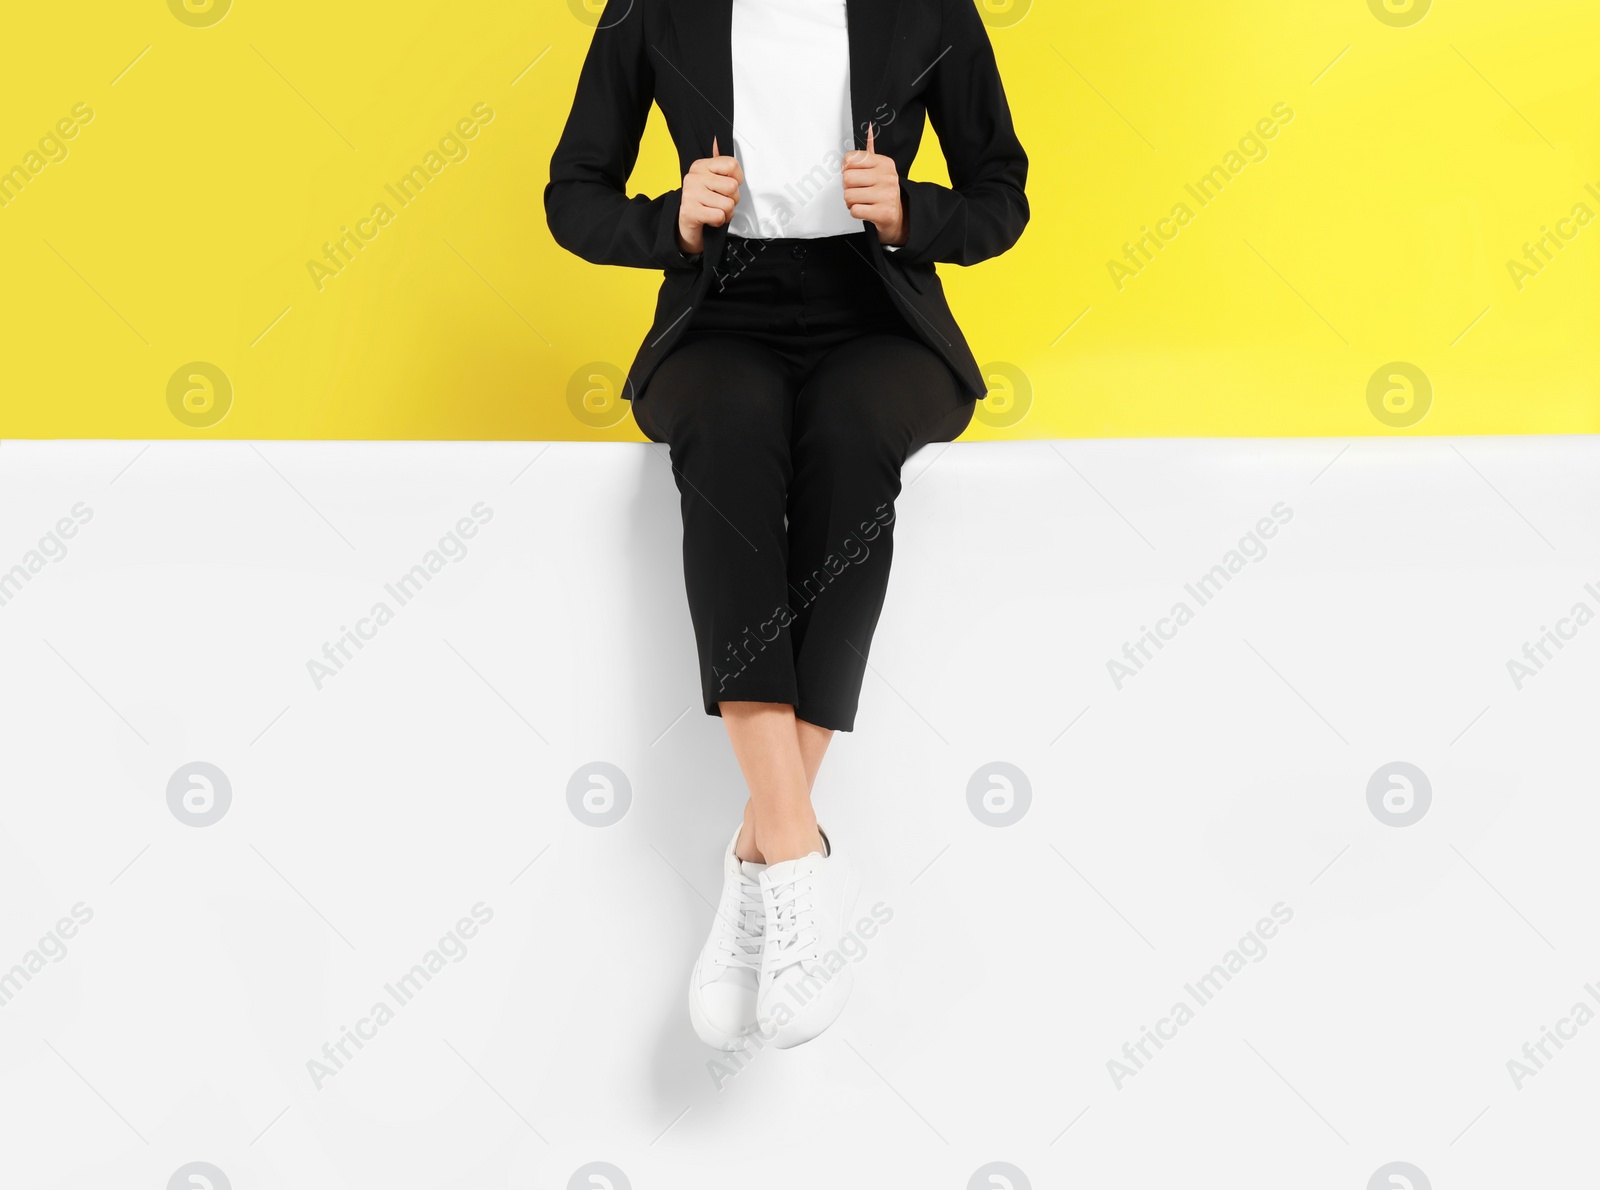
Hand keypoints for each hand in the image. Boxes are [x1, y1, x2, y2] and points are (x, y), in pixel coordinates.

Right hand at [677, 137, 742, 254]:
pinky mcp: (690, 211)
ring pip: (728, 204)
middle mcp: (694, 177)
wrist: (686, 224)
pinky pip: (719, 216)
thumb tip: (717, 140)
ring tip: (716, 210)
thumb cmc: (703, 201)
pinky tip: (710, 218)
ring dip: (726, 213)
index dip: (737, 179)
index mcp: (700, 166)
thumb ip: (718, 163)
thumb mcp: (711, 179)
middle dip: (732, 200)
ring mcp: (690, 193)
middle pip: (732, 187)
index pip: (732, 165)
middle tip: (721, 202)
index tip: (728, 186)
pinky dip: (719, 221)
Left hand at [842, 124, 905, 245]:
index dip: (846, 170)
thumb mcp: (880, 169)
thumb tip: (868, 127)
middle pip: (847, 178)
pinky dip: (856, 212)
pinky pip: (854, 210)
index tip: (855, 176)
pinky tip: (866, 210)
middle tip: (859, 191)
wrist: (900, 216)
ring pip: (848, 196)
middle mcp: (887, 177)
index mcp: (884, 163)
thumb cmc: (884, 192)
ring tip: (863, 201)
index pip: (850, 159)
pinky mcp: (884, 212)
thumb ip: (870, 150)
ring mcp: (887, 195)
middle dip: (848, 188)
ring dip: (851, 202)